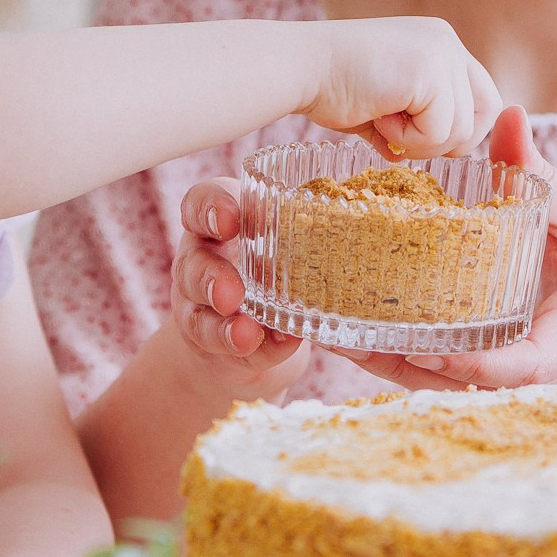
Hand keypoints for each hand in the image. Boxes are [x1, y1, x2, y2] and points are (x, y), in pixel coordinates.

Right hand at [163, 177, 311, 402]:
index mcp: (216, 227)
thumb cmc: (273, 268)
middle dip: (211, 278)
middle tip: (232, 293)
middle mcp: (199, 265)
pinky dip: (252, 352)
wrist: (247, 335)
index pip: (199, 205)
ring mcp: (200, 310)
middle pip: (192, 266)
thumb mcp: (283, 241)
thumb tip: (365, 224)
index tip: (229, 220)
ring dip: (224, 328)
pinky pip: (226, 351)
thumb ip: (305, 231)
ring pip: (198, 318)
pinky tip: (273, 349)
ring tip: (248, 335)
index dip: (208, 209)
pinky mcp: (213, 349)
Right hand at [301, 17, 501, 158]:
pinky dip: (406, 141)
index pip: (481, 96)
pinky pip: (438, 134)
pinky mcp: (430, 73)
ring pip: (461, 131)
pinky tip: (377, 117)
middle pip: (484, 114)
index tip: (419, 139)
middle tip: (403, 139)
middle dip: (447, 141)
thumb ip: (416, 118)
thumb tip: (429, 150)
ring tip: (381, 120)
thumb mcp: (388, 101)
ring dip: (418, 142)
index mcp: (440, 43)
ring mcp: (442, 55)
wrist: (300, 68)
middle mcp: (447, 43)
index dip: (459, 129)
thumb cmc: (331, 86)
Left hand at [349, 107, 556, 392]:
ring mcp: (507, 378)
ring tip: (326, 333)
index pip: (521, 365)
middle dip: (399, 362)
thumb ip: (542, 177)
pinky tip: (348, 335)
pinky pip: (437, 375)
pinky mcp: (489, 372)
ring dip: (383, 364)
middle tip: (340, 332)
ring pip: (438, 386)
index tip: (427, 348)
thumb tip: (509, 116)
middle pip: (458, 383)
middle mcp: (532, 372)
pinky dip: (395, 358)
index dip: (474, 362)